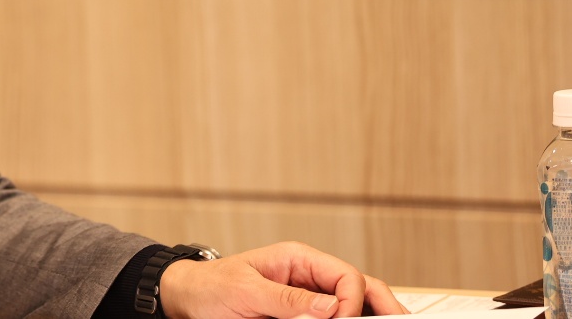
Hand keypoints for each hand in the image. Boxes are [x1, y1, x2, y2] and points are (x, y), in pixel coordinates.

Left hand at [157, 241, 406, 318]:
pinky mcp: (302, 315)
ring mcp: (309, 296)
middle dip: (383, 306)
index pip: (346, 275)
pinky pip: (333, 318)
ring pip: (353, 305)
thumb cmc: (212, 287)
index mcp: (299, 258)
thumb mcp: (246, 291)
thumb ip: (288, 298)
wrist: (188, 299)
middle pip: (360, 288)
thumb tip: (330, 307)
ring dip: (370, 315)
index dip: (352, 300)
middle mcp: (309, 275)